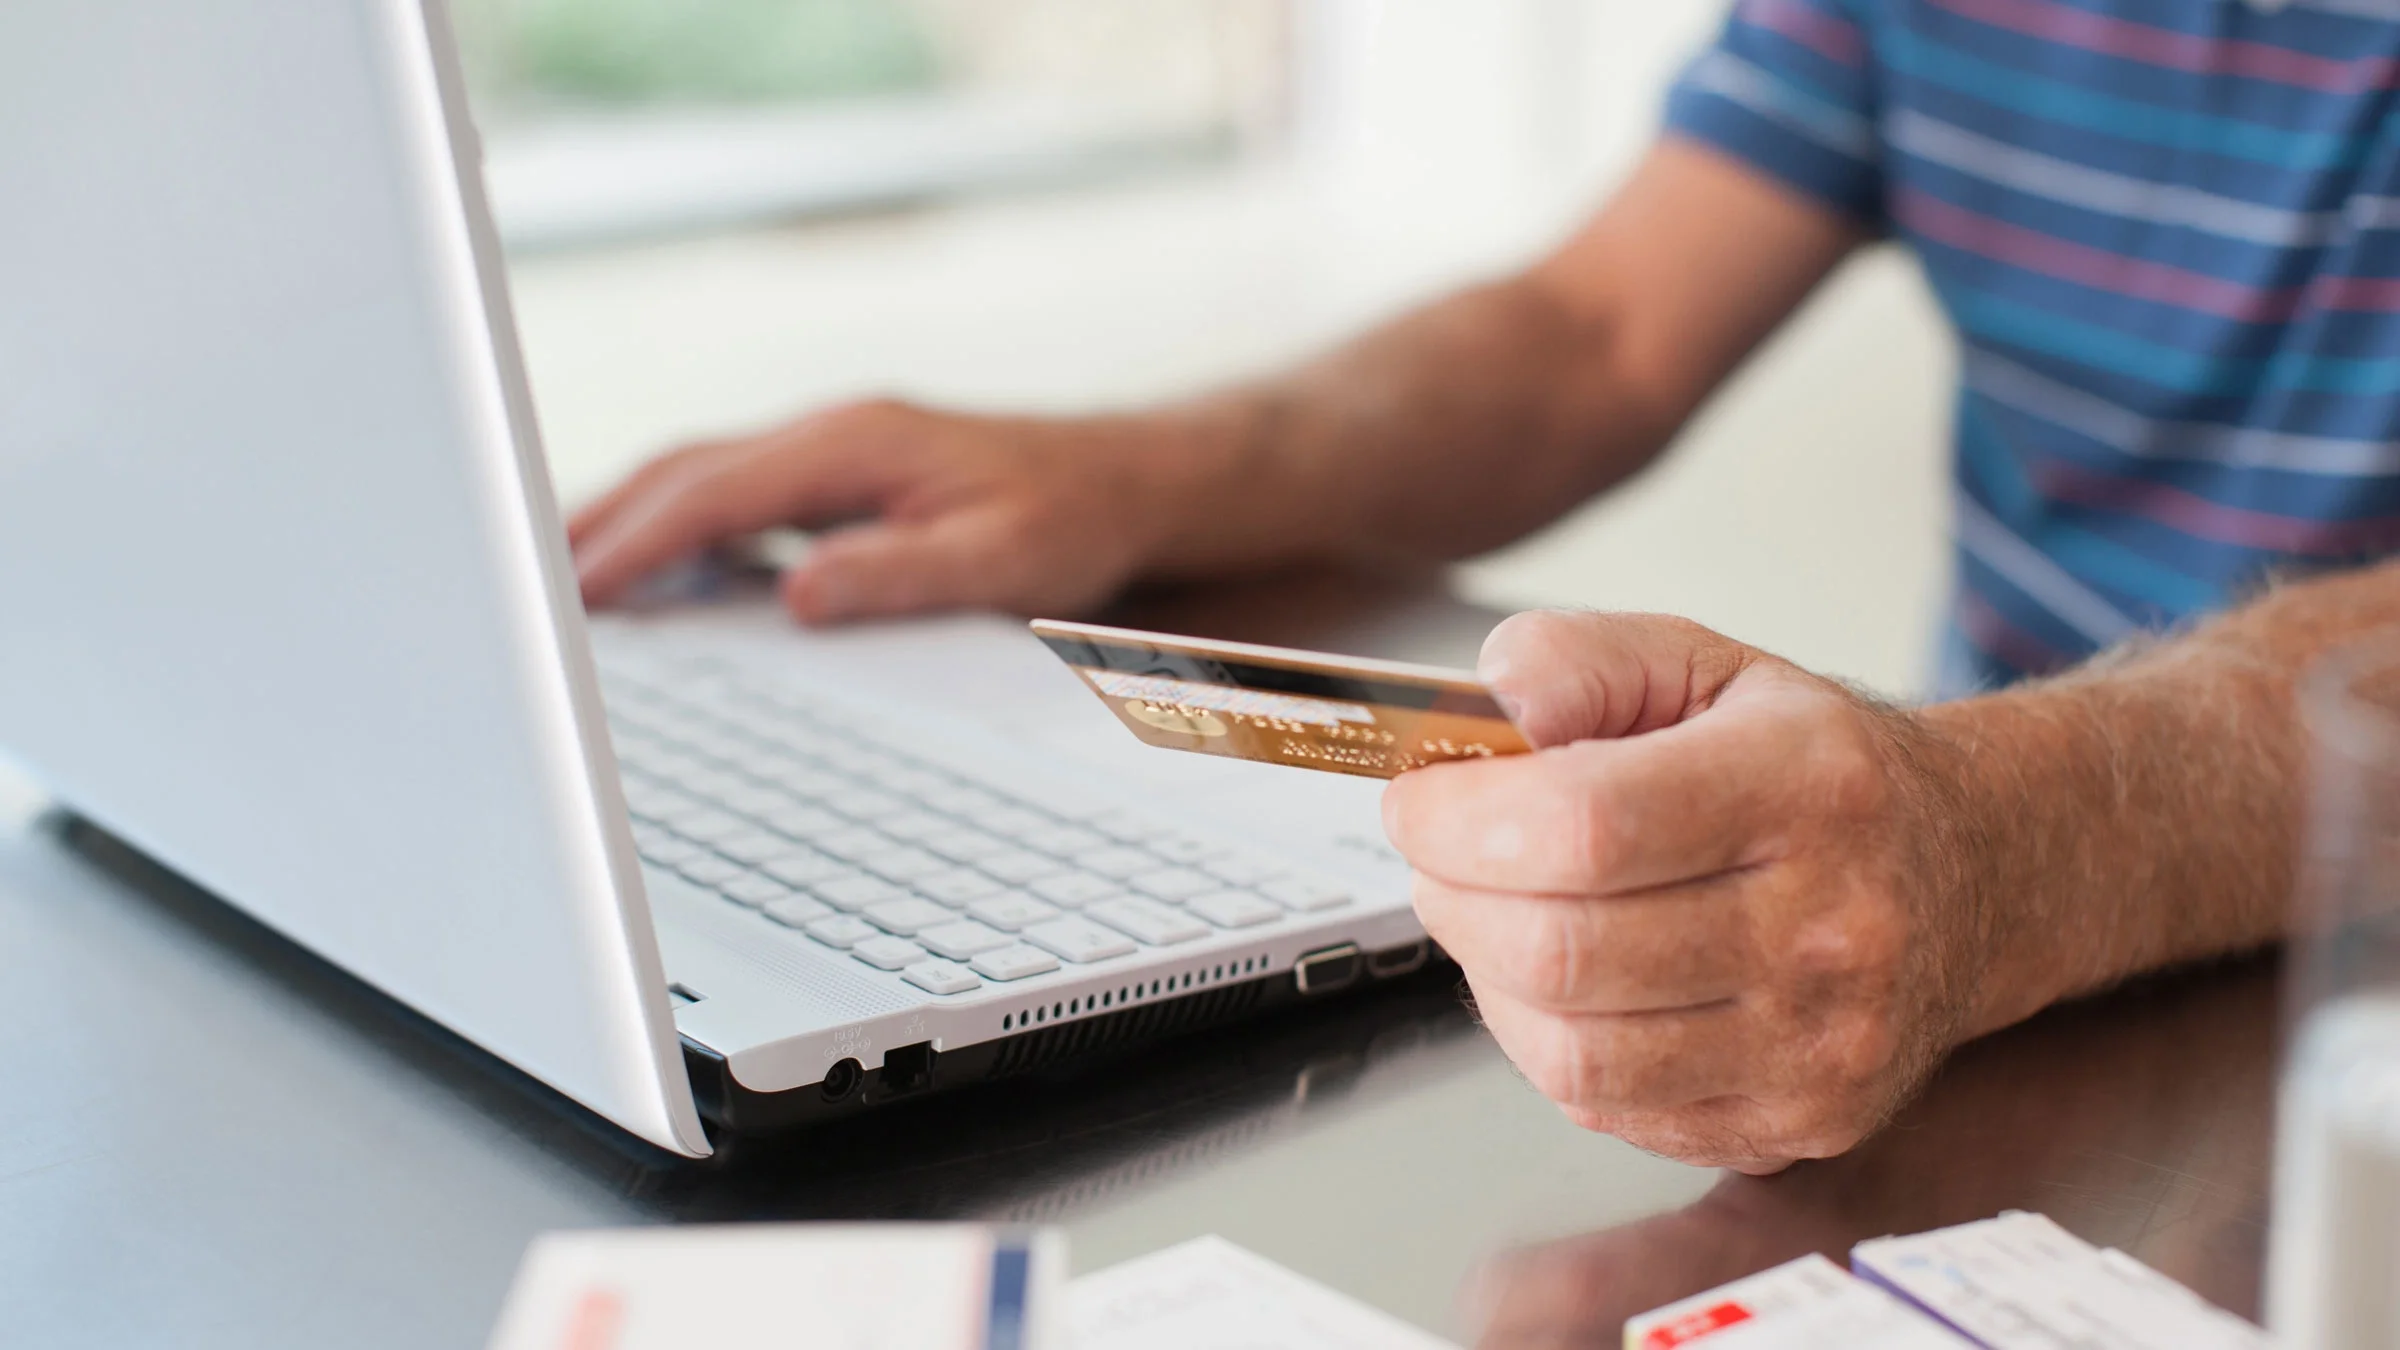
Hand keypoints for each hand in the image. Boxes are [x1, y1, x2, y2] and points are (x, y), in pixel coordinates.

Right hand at [568, 399, 1219, 623]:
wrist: (1127, 479)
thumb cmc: (1071, 518)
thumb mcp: (1001, 559)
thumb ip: (899, 576)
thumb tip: (799, 594)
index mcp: (856, 444)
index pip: (716, 494)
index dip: (639, 543)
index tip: (578, 592)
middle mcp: (831, 433)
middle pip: (683, 470)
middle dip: (598, 523)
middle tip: (520, 583)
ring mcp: (831, 449)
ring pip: (698, 475)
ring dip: (626, 520)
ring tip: (556, 580)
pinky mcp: (839, 474)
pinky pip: (732, 493)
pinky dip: (674, 526)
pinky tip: (650, 573)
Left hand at [1381, 610, 1985, 1172]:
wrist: (1965, 877)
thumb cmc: (1810, 769)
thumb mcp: (1703, 665)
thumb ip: (1580, 661)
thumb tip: (1490, 706)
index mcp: (1804, 783)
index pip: (1585, 824)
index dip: (1461, 821)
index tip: (1415, 802)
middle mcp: (1830, 923)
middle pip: (1563, 950)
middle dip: (1454, 900)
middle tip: (1441, 861)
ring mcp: (1820, 1042)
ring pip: (1573, 1052)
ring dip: (1490, 982)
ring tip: (1496, 919)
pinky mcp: (1797, 1121)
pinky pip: (1609, 1109)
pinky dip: (1547, 1047)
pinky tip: (1564, 986)